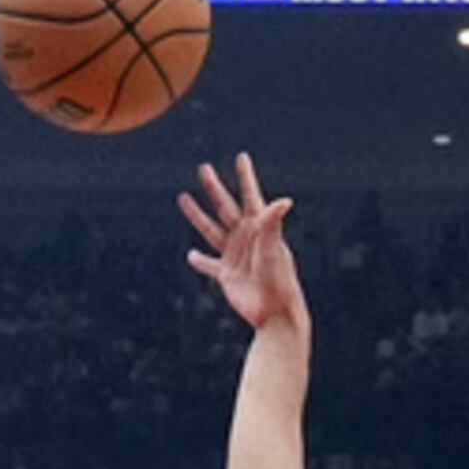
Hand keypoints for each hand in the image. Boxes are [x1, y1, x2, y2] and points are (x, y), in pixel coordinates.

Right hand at [181, 154, 307, 334]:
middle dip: (214, 188)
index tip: (241, 157)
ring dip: (197, 215)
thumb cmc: (279, 277)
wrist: (274, 310)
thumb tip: (284, 201)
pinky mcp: (226, 274)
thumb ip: (273, 223)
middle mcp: (246, 237)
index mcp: (259, 226)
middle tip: (203, 168)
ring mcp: (235, 254)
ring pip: (211, 230)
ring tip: (183, 198)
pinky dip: (200, 260)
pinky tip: (190, 255)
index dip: (246, 176)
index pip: (250, 195)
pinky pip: (210, 265)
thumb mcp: (273, 248)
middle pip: (225, 207)